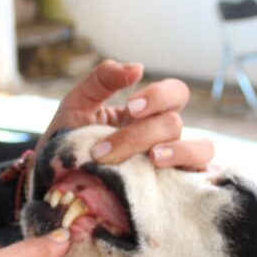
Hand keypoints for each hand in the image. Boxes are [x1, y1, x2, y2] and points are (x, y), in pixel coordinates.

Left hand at [41, 59, 212, 170]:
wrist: (56, 182)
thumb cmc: (68, 138)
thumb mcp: (78, 103)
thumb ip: (102, 79)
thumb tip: (138, 67)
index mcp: (145, 113)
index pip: (175, 93)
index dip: (159, 96)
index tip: (130, 107)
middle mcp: (163, 136)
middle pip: (173, 124)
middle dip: (139, 134)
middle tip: (105, 150)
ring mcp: (170, 163)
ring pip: (197, 150)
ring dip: (177, 151)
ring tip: (151, 160)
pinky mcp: (170, 189)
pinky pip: (199, 180)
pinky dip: (196, 175)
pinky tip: (169, 177)